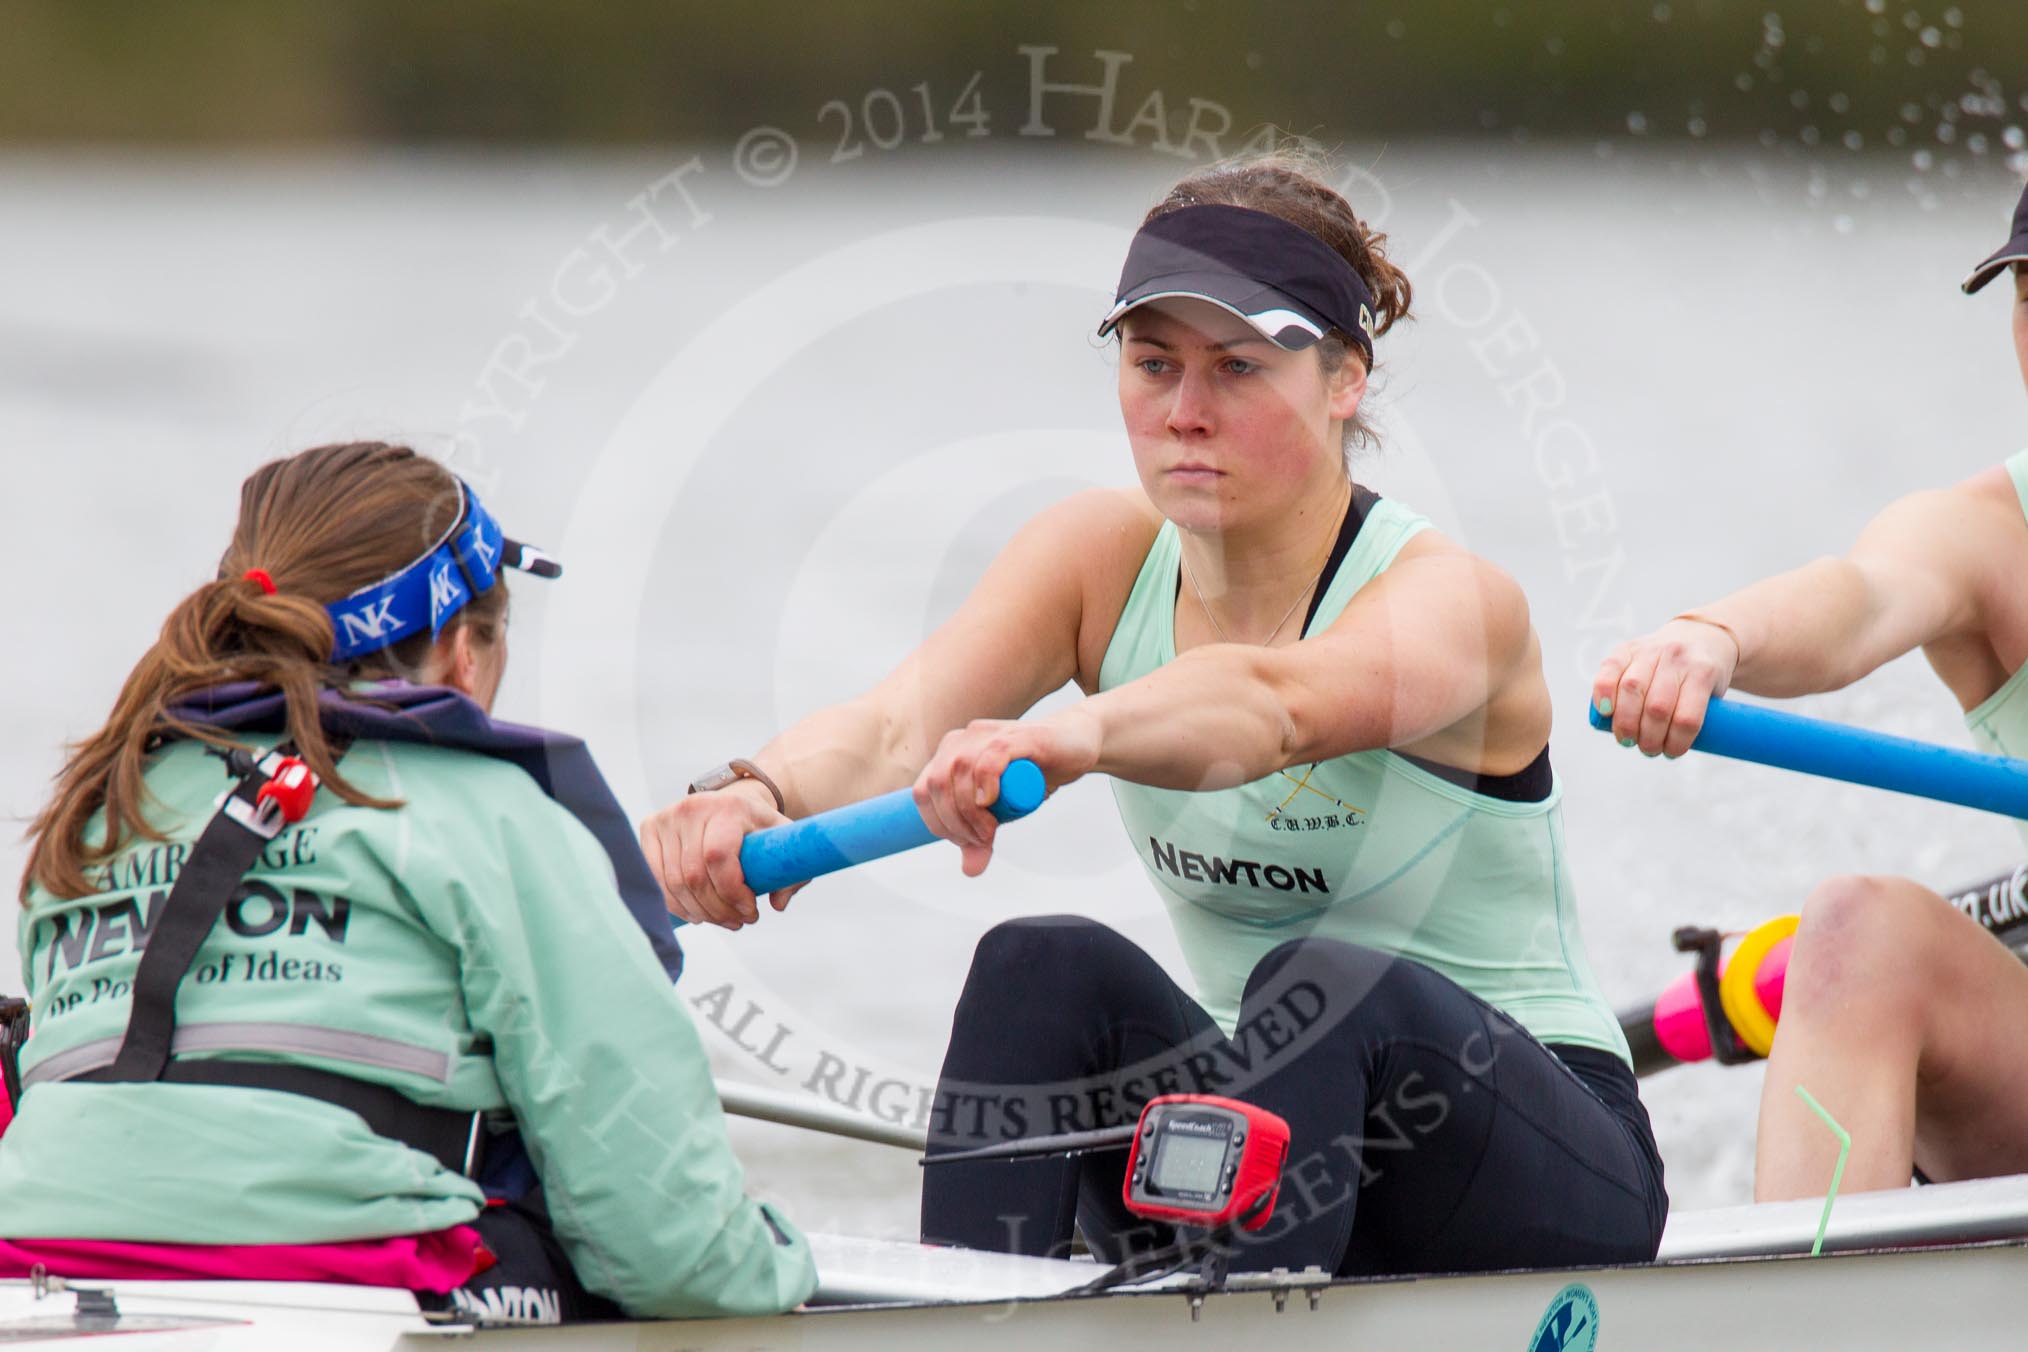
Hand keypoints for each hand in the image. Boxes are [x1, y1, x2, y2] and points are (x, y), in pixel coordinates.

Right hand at [638, 778, 801, 930]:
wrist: (731, 805)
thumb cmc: (757, 828)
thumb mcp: (783, 843)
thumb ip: (792, 874)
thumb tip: (777, 904)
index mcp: (729, 807)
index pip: (718, 856)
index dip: (732, 892)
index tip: (751, 911)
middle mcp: (693, 807)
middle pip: (694, 875)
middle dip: (718, 909)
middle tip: (738, 921)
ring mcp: (667, 818)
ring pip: (674, 883)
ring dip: (699, 912)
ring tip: (721, 919)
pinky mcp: (650, 829)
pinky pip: (656, 879)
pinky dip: (675, 904)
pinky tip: (696, 912)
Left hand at [913, 709, 1098, 876]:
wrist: (1073, 746)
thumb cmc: (1033, 775)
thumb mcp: (1003, 812)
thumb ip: (982, 836)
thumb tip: (970, 870)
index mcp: (950, 754)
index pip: (923, 791)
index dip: (936, 823)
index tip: (962, 842)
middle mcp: (963, 740)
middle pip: (937, 784)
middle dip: (954, 822)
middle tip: (980, 840)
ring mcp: (988, 734)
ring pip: (960, 771)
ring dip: (970, 810)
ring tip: (989, 830)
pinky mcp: (1017, 736)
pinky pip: (990, 757)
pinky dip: (986, 782)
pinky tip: (990, 801)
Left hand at [1592, 618, 1740, 757]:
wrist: (1709, 639)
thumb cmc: (1667, 665)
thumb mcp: (1641, 663)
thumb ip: (1623, 689)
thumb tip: (1613, 728)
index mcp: (1630, 649)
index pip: (1610, 668)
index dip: (1604, 692)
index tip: (1605, 713)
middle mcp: (1654, 651)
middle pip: (1633, 691)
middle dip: (1627, 726)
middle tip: (1632, 743)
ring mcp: (1680, 661)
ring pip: (1658, 707)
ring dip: (1652, 738)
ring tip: (1653, 749)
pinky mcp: (1704, 675)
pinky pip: (1688, 715)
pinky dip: (1678, 738)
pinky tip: (1674, 748)